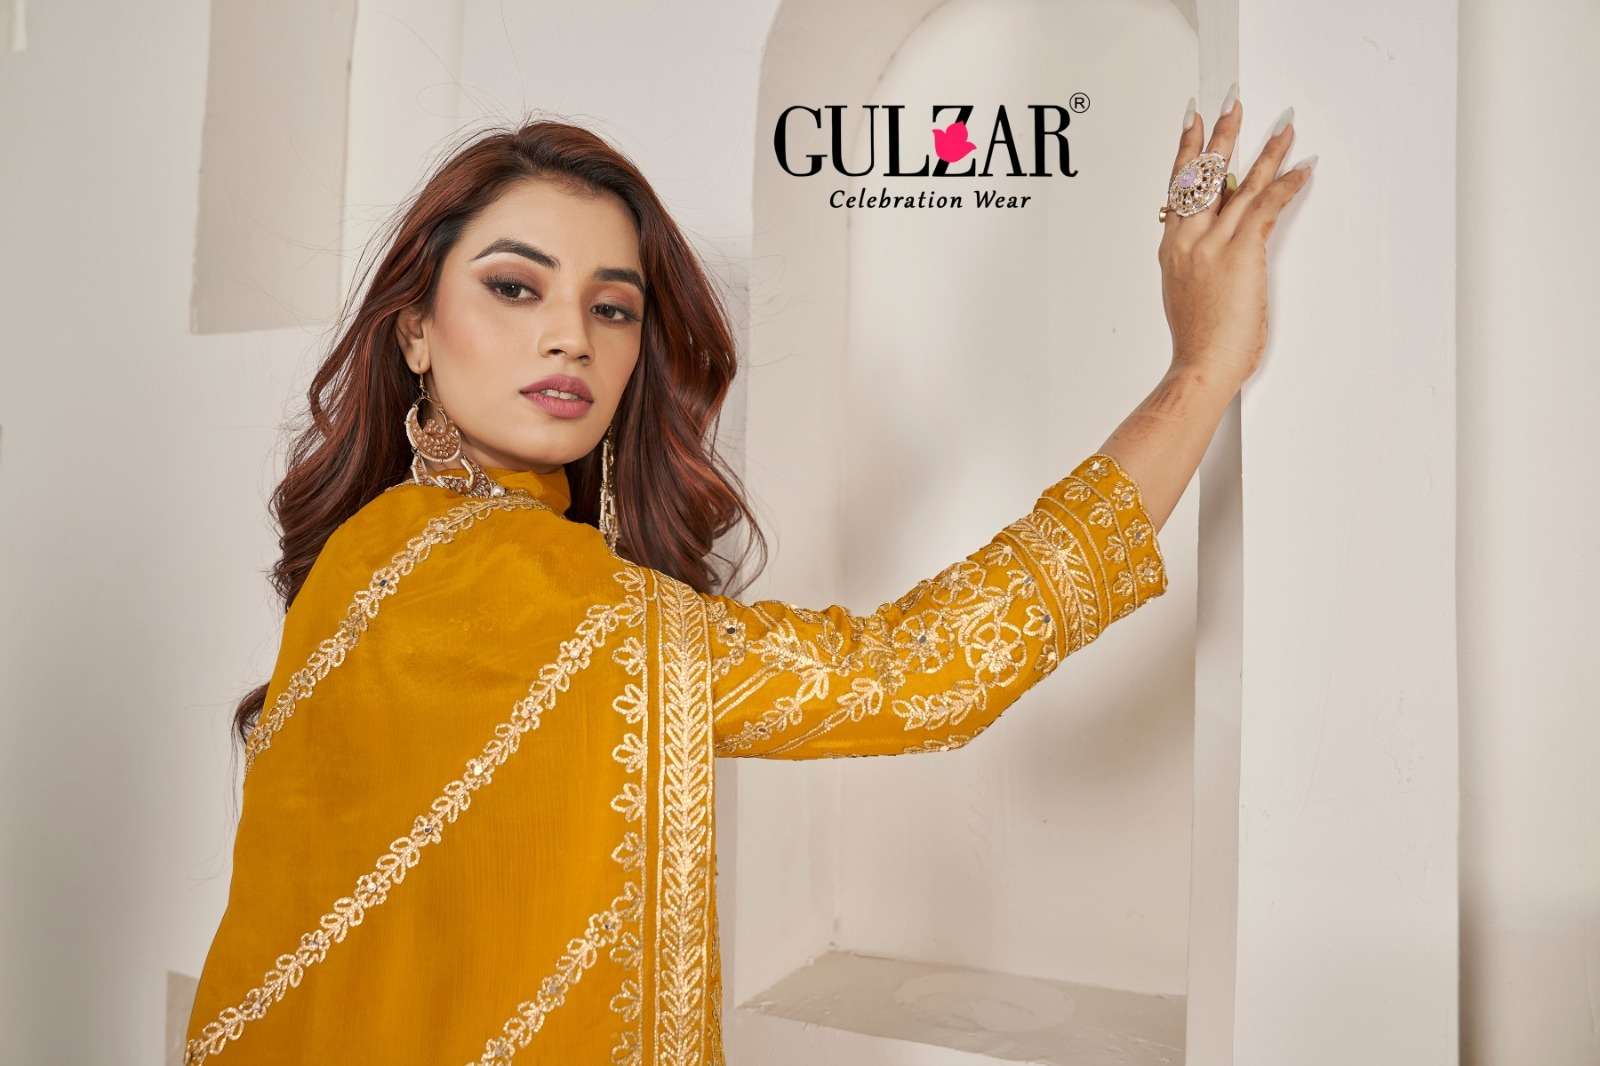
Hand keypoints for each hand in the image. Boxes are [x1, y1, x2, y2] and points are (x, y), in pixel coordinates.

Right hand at [1158, 90, 1312, 388]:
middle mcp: (1188, 239)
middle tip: (1231, 103)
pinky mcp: (1240, 252)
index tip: (1191, 124)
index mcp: (1173, 249)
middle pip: (1203, 173)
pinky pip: (1266, 206)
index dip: (1184, 152)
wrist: (1200, 366)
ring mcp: (1212, 244)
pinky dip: (1287, 184)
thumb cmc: (1198, 342)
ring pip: (1239, 184)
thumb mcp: (1187, 294)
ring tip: (1281, 126)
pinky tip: (1302, 166)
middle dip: (1219, 134)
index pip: (1178, 188)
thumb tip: (1215, 249)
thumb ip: (1197, 263)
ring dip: (1264, 151)